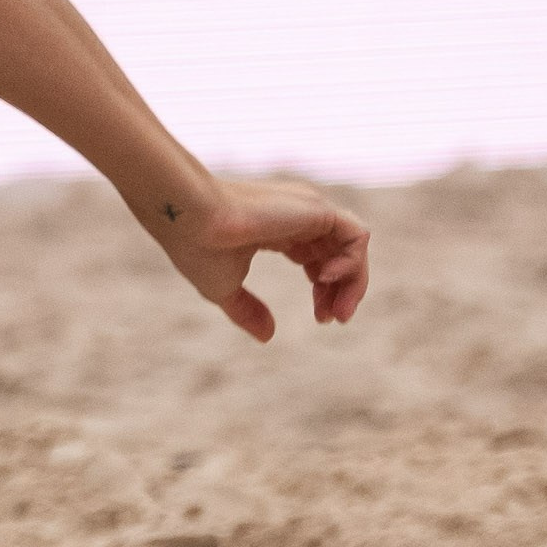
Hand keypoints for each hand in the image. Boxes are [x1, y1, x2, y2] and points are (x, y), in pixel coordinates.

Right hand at [156, 175, 370, 341]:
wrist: (189, 216)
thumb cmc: (199, 247)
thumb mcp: (223, 287)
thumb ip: (247, 310)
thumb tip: (267, 337)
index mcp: (276, 230)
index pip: (316, 257)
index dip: (324, 289)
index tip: (320, 318)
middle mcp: (297, 216)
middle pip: (339, 253)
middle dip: (342, 290)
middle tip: (333, 319)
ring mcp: (309, 210)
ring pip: (353, 245)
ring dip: (353, 282)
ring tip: (337, 310)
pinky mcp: (317, 210)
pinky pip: (357, 236)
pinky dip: (353, 262)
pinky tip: (326, 281)